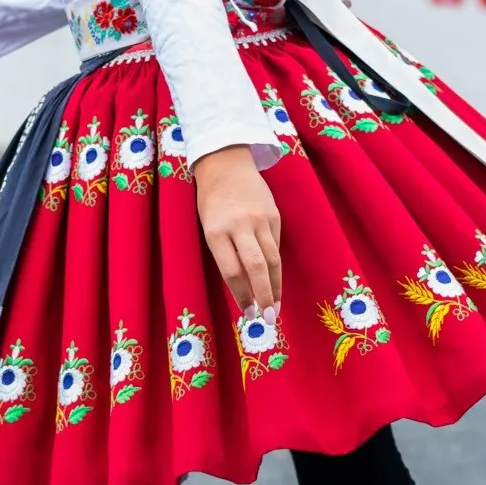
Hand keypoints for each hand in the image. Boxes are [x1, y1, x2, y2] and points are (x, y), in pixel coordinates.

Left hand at [192, 144, 282, 315]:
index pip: (232, 271)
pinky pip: (276, 245)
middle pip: (256, 268)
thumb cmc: (211, 202)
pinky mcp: (274, 216)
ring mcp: (260, 220)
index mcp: (216, 231)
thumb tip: (244, 289)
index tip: (248, 313)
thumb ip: (225, 254)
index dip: (242, 296)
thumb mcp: (209, 228)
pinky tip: (275, 281)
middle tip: (268, 319)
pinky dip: (275, 266)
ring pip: (272, 260)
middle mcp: (240, 226)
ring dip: (275, 287)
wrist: (226, 165)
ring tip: (276, 307)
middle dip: (264, 296)